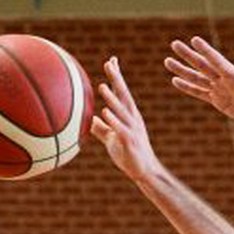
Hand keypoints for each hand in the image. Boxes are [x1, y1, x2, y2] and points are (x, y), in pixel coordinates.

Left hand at [91, 57, 164, 183]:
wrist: (144, 172)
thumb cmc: (129, 154)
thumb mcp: (112, 138)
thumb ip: (102, 128)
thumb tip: (89, 120)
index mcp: (128, 115)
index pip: (122, 92)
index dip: (117, 77)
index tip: (111, 61)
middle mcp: (133, 118)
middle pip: (124, 95)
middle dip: (117, 79)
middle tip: (109, 64)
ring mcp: (132, 129)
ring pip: (122, 110)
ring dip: (112, 98)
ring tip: (102, 85)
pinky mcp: (130, 141)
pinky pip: (120, 128)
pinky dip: (113, 120)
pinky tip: (104, 112)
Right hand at [165, 36, 233, 131]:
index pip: (217, 61)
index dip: (206, 51)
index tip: (194, 40)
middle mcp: (225, 80)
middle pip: (202, 65)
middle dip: (188, 55)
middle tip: (174, 43)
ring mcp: (220, 89)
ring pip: (197, 78)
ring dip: (182, 70)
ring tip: (167, 61)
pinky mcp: (218, 101)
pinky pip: (199, 93)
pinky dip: (187, 87)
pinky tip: (176, 81)